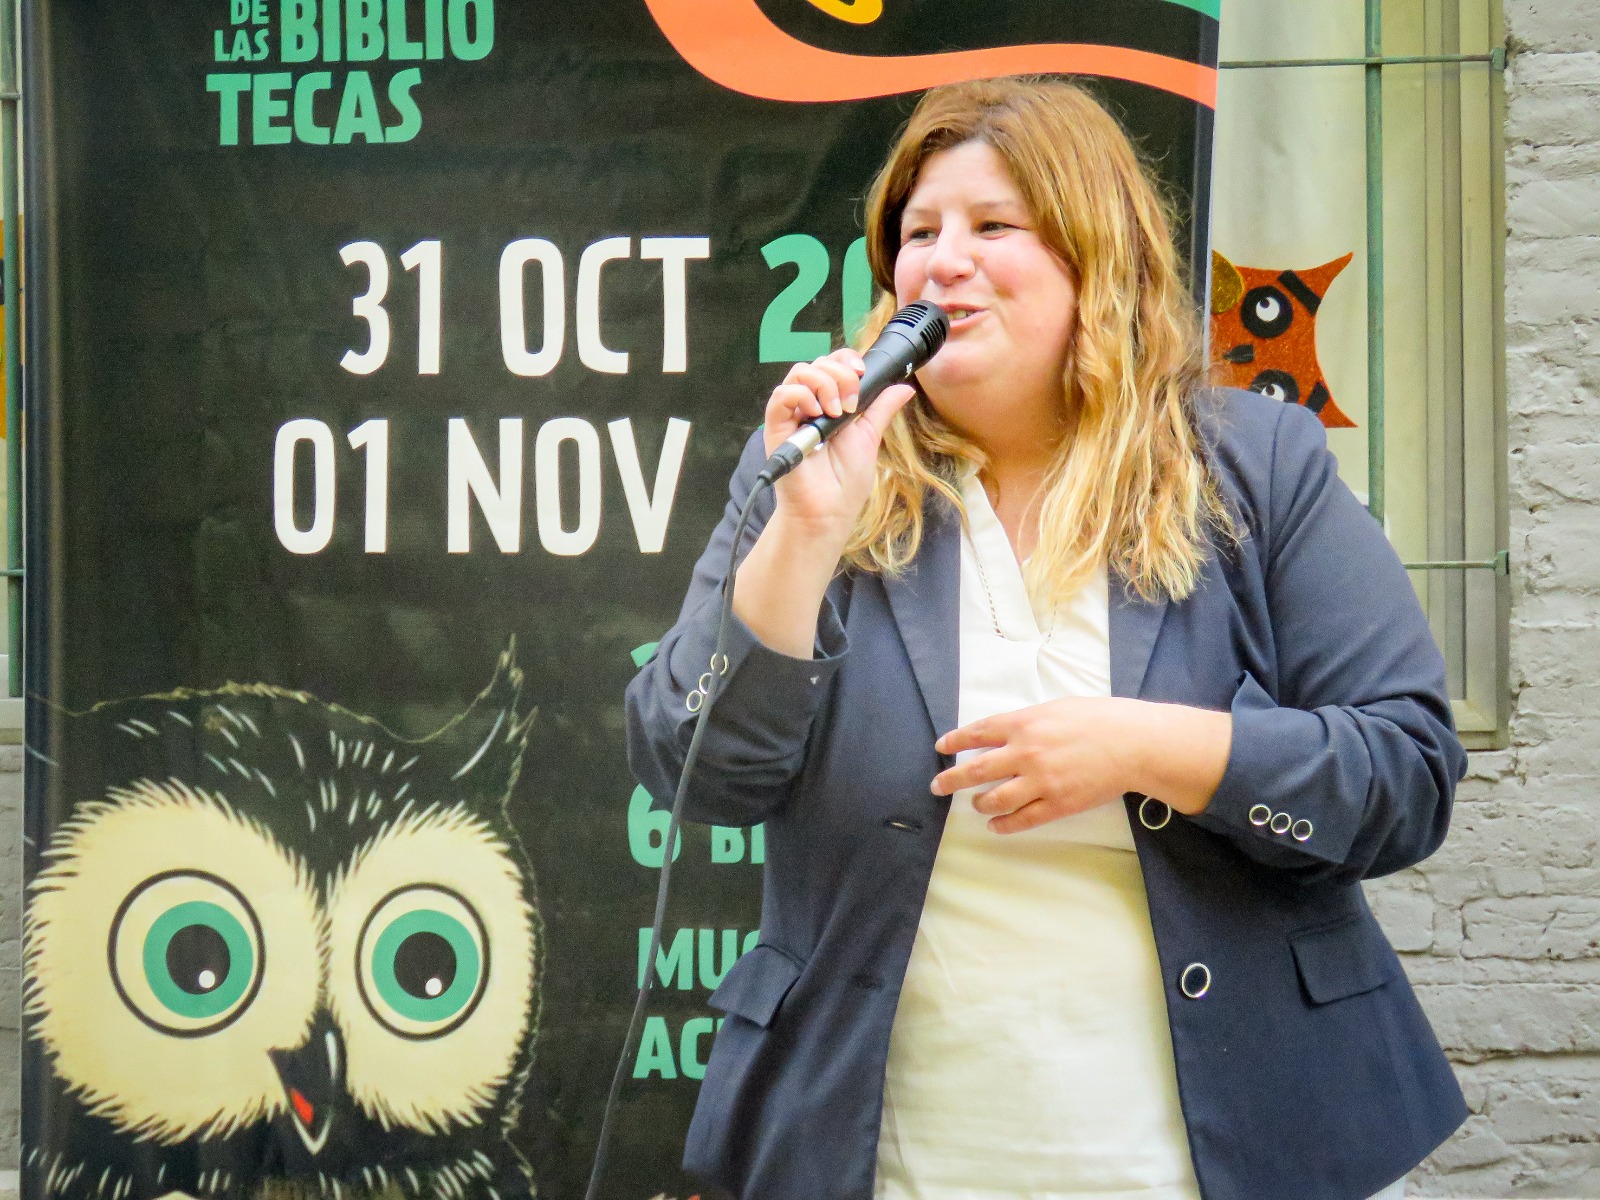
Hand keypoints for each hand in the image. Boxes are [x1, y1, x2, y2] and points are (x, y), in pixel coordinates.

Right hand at [762, 348, 915, 545]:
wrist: (830, 511)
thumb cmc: (846, 482)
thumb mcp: (869, 436)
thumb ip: (881, 408)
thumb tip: (903, 387)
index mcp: (829, 404)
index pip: (831, 364)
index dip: (845, 360)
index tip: (861, 372)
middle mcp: (809, 406)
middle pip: (816, 363)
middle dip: (840, 375)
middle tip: (850, 405)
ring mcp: (791, 416)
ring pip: (799, 373)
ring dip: (824, 384)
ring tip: (836, 413)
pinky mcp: (776, 428)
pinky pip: (781, 395)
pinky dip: (801, 396)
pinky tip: (816, 414)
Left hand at [929, 698, 1230, 833]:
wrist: (1132, 743)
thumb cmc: (1097, 719)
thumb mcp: (1055, 708)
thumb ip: (1026, 721)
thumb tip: (1002, 732)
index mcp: (1023, 724)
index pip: (978, 733)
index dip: (955, 741)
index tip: (941, 747)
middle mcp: (1026, 753)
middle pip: (976, 770)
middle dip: (951, 780)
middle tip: (937, 786)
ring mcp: (1040, 781)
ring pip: (995, 799)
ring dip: (980, 803)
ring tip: (975, 804)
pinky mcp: (1057, 804)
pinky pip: (1022, 819)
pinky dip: (1004, 824)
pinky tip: (995, 825)